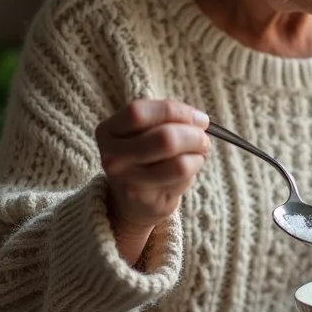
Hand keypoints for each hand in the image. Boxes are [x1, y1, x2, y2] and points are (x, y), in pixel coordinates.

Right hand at [96, 99, 210, 262]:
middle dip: (194, 136)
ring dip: (198, 156)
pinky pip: (182, 181)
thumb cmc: (146, 154)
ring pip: (179, 164)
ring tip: (198, 154)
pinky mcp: (146, 200)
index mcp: (108, 131)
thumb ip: (168, 118)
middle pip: (164, 139)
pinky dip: (193, 173)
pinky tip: (185, 173)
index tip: (197, 117)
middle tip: (204, 138)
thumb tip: (199, 120)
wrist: (134, 198)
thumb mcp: (147, 130)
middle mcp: (112, 156)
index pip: (138, 112)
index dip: (174, 111)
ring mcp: (127, 181)